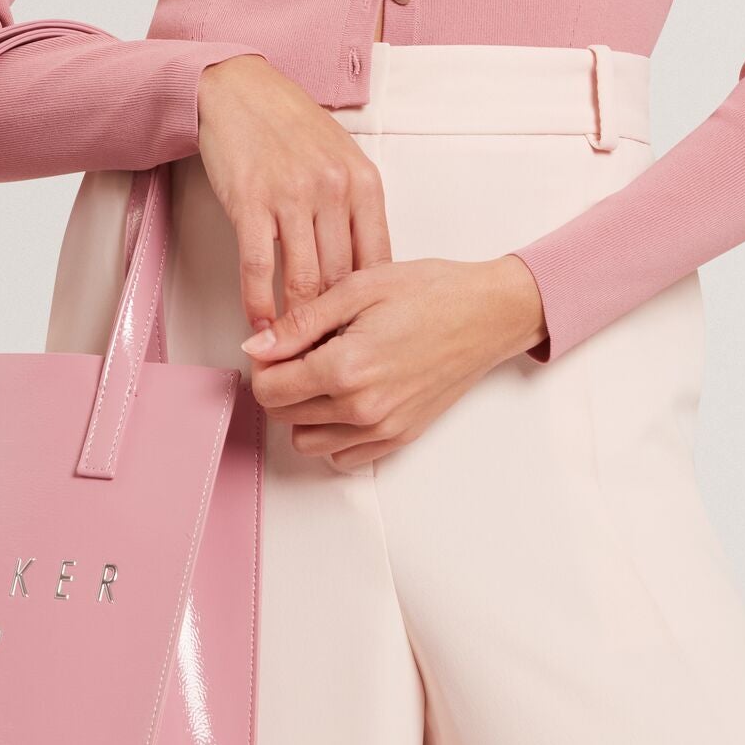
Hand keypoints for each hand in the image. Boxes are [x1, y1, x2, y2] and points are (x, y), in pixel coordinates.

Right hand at [195, 52, 394, 332]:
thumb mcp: (343, 159)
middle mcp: (333, 190)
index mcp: (364, 183)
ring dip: (297, 323)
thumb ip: (356, 210)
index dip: (369, 305)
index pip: (378, 261)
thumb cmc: (292, 128)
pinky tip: (259, 326)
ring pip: (303, 279)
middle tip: (329, 355)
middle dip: (334, 322)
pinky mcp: (251, 203)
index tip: (363, 334)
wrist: (240, 91)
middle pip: (341, 277)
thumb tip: (365, 271)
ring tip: (294, 352)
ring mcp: (292, 196)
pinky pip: (258, 267)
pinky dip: (259, 304)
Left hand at [238, 254, 548, 469]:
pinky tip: (346, 397)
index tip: (278, 343)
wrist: (488, 314)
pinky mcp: (399, 438)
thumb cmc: (431, 292)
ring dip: (304, 411)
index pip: (268, 389)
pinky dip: (333, 433)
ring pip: (307, 441)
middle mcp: (362, 407)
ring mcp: (382, 429)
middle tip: (304, 349)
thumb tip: (256, 347)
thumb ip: (300, 322)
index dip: (263, 363)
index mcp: (346, 367)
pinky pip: (343, 457)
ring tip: (326, 373)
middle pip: (282, 415)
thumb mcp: (358, 287)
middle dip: (281, 382)